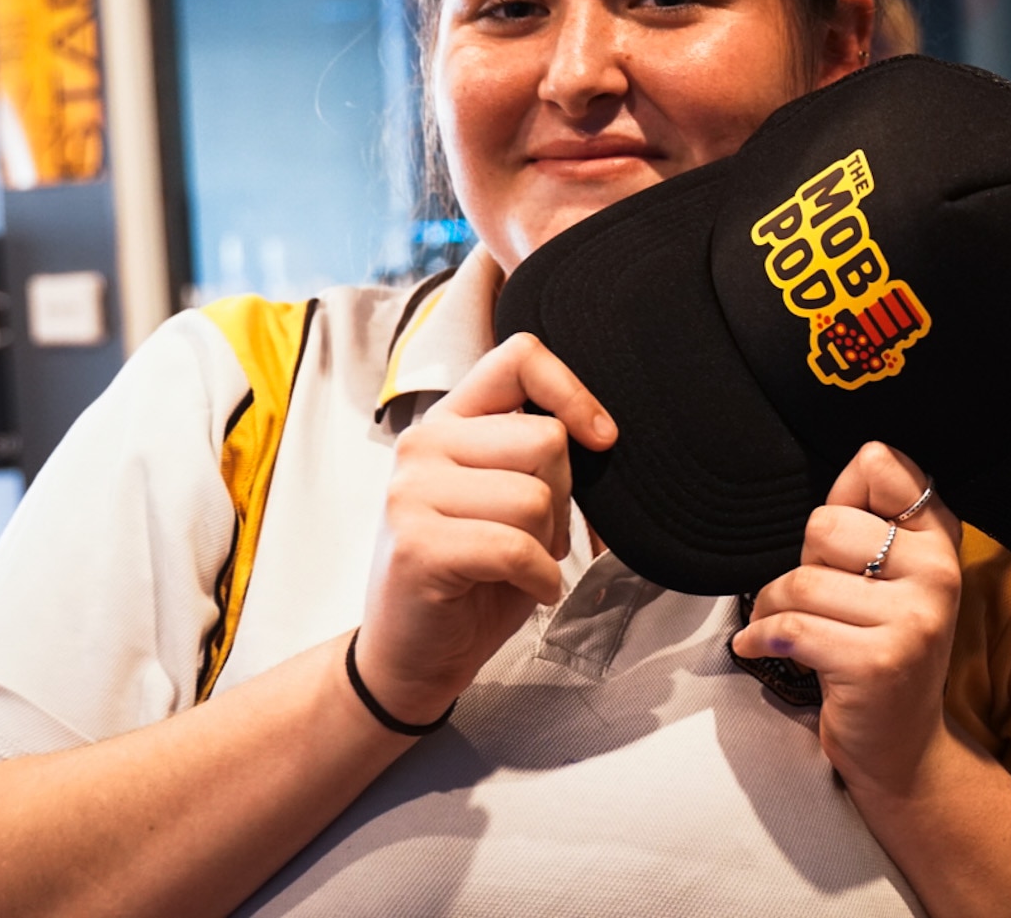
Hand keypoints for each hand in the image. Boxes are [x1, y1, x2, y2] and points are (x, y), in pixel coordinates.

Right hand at [356, 332, 615, 723]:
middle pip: (546, 439)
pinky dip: (540, 578)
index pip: (519, 357)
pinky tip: (524, 589)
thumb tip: (600, 431)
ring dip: (547, 544)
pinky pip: (517, 548)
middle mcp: (422, 444)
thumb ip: (536, 452)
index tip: (600, 438)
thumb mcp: (509, 496)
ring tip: (517, 564)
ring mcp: (410, 493)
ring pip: (537, 497)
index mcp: (450, 421)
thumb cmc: (476, 573)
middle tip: (533, 536)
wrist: (414, 654)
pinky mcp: (416, 545)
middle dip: (563, 497)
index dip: (573, 392)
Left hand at [732, 442, 962, 796]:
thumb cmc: (880, 649)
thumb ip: (871, 520)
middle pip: (825, 524)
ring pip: (801, 581)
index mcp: (940, 540)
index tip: (839, 539)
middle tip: (820, 598)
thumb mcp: (891, 579)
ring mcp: (913, 620)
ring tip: (782, 626)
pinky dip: (759, 638)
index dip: (843, 495)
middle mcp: (938, 573)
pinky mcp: (877, 663)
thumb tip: (858, 457)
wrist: (903, 747)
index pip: (883, 467)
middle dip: (805, 562)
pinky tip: (760, 647)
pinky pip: (790, 628)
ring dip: (771, 606)